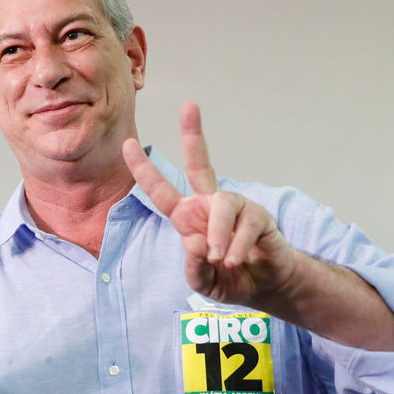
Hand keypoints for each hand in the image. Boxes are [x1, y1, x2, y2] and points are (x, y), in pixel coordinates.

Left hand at [122, 102, 295, 306]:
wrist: (266, 287)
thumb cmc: (230, 278)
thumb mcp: (202, 281)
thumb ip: (193, 266)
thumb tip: (194, 241)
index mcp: (188, 217)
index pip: (161, 190)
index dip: (144, 169)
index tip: (127, 143)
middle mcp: (209, 204)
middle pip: (200, 163)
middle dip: (194, 134)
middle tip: (190, 106)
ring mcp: (235, 207)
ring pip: (221, 205)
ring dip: (219, 235)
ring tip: (222, 260)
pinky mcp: (259, 216)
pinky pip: (245, 224)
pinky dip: (237, 246)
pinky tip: (234, 261)